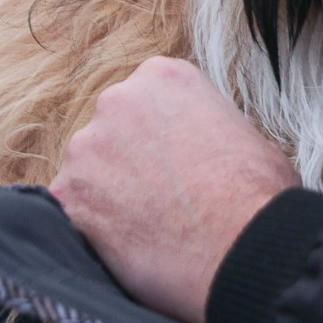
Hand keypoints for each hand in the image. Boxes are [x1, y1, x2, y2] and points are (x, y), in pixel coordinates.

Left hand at [50, 58, 297, 322]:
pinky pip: (72, 211)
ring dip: (108, 194)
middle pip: (111, 130)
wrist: (241, 246)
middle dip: (128, 160)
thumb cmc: (256, 194)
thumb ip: (205, 126)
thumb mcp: (245, 132)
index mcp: (163, 76)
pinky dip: (93, 228)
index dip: (161, 134)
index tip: (176, 160)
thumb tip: (197, 147)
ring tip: (146, 226)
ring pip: (87, 171)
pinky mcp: (67, 197)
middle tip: (160, 195)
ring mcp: (85, 148)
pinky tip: (126, 244)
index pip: (146, 99)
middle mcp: (117, 100)